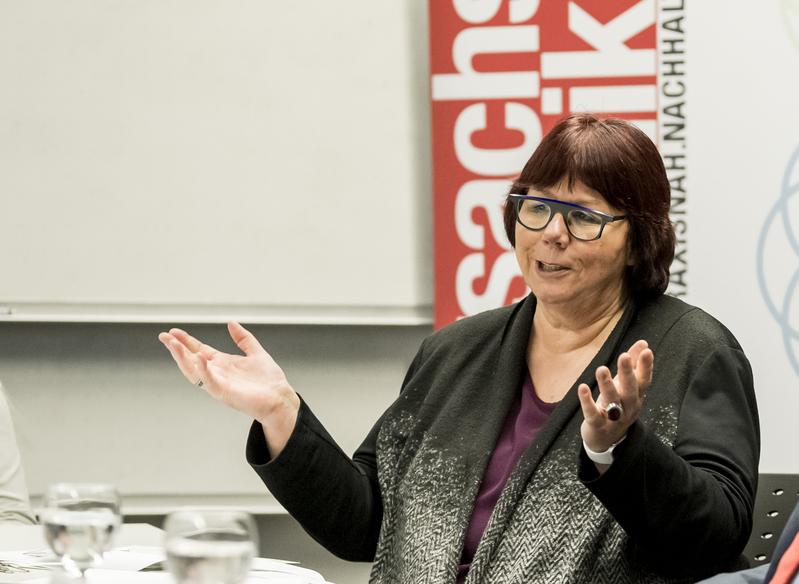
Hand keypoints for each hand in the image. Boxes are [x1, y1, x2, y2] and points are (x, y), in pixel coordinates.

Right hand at [158, 322, 299, 456]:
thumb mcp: (256, 352)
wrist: (280, 398)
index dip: (186, 341)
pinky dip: (203, 371)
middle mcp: (217, 373)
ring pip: (194, 371)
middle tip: (164, 336)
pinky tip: (198, 358)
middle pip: (191, 360)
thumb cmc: (269, 381)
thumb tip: (231, 323)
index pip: (199, 350)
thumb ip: (243, 339)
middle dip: (177, 349)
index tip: (173, 331)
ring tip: (173, 344)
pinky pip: (210, 382)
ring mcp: (219, 384)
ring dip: (182, 358)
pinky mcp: (224, 393)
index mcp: (223, 364)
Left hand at [578, 339, 653, 452]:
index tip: (646, 351)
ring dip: (607, 384)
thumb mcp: (627, 386)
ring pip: (612, 401)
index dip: (646, 366)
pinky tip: (582, 388)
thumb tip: (643, 343)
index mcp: (637, 396)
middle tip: (623, 356)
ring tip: (601, 369)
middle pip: (630, 390)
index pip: (644, 380)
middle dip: (628, 373)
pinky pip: (593, 414)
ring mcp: (614, 418)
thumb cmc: (618, 405)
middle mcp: (629, 407)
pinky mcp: (598, 425)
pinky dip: (587, 401)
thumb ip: (634, 364)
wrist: (607, 439)